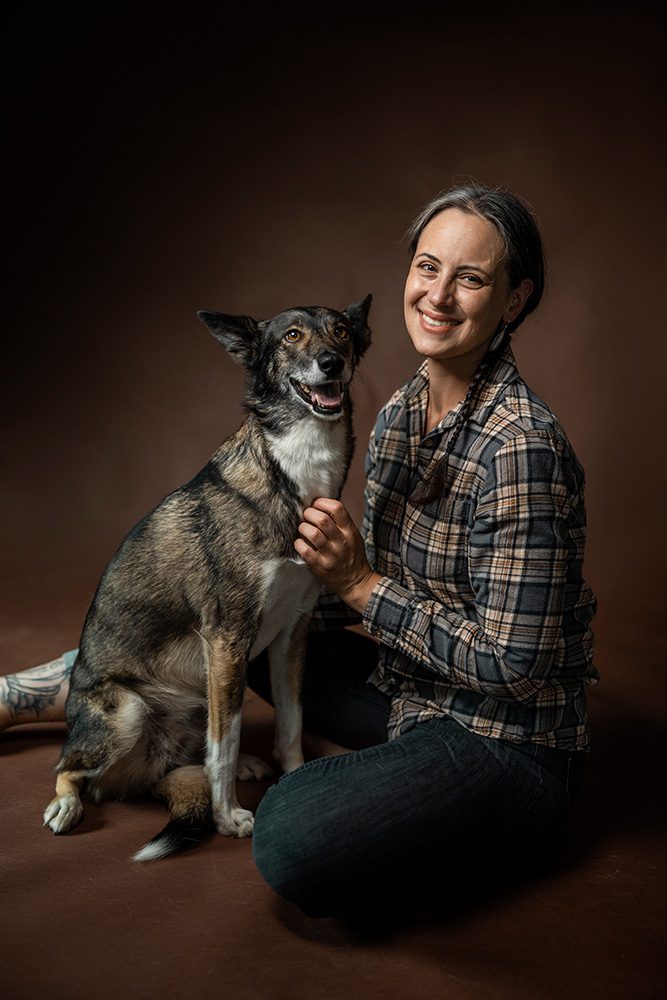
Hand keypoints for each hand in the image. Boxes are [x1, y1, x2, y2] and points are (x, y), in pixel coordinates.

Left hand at [294, 498, 380, 613]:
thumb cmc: (352, 556)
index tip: (315, 504)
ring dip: (303, 527)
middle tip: (305, 516)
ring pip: (312, 533)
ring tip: (303, 529)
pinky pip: (304, 550)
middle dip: (309, 513)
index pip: (337, 508)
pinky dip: (298, 543)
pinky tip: (300, 543)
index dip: (322, 502)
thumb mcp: (353, 536)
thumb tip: (319, 506)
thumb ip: (340, 522)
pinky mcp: (320, 566)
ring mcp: (331, 555)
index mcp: (350, 531)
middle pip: (322, 519)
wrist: (356, 582)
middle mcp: (341, 542)